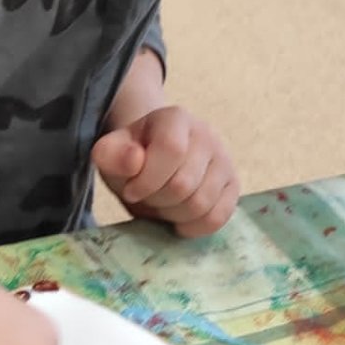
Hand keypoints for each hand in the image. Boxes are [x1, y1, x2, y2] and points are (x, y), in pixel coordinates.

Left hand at [92, 105, 239, 238]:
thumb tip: (134, 159)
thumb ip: (111, 155)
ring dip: (173, 215)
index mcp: (175, 118)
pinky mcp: (233, 185)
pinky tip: (179, 219)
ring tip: (162, 204)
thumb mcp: (111, 156)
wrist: (154, 164)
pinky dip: (194, 227)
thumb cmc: (131, 160)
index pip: (171, 149)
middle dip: (157, 200)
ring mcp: (224, 160)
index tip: (131, 190)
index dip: (148, 179)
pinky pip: (219, 217)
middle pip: (184, 184)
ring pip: (201, 204)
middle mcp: (207, 134)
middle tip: (147, 197)